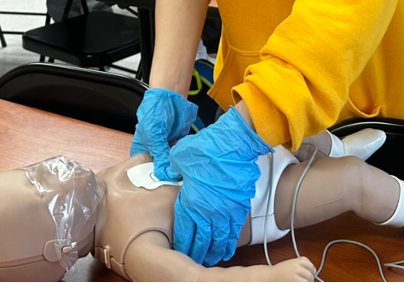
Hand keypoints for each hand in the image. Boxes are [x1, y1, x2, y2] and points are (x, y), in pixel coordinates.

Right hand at [130, 88, 197, 180]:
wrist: (171, 95)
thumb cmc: (154, 110)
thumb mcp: (153, 135)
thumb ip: (159, 154)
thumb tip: (163, 173)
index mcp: (142, 149)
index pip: (145, 170)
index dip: (153, 178)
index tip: (162, 186)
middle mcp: (154, 150)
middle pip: (160, 168)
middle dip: (167, 173)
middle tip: (175, 182)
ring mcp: (167, 147)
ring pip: (172, 163)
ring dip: (177, 167)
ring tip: (183, 176)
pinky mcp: (179, 143)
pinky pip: (182, 155)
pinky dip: (185, 158)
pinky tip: (188, 164)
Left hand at [169, 107, 273, 265]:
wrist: (235, 143)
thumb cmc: (207, 148)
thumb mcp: (179, 156)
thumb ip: (170, 168)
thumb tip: (164, 171)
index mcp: (191, 202)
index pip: (184, 232)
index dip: (181, 244)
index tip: (178, 250)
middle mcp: (208, 212)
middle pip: (202, 241)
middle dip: (197, 253)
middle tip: (193, 260)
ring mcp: (225, 211)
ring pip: (218, 240)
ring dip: (213, 251)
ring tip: (209, 259)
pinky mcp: (239, 207)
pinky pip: (234, 231)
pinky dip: (229, 243)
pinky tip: (227, 249)